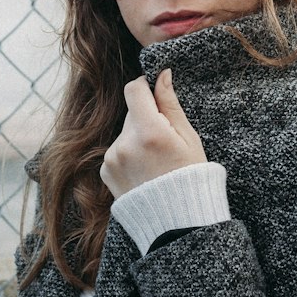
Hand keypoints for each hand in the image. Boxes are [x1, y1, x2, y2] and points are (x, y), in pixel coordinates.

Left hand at [100, 69, 206, 197]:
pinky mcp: (106, 171)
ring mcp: (112, 159)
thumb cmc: (190, 176)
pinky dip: (128, 154)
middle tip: (165, 140)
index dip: (145, 87)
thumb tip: (162, 74)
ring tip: (156, 160)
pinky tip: (145, 171)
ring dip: (136, 138)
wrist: (176, 221)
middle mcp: (125, 143)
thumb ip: (170, 103)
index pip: (134, 89)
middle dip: (147, 118)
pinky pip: (117, 150)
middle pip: (132, 113)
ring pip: (124, 132)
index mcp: (148, 132)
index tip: (155, 95)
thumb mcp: (188, 137)